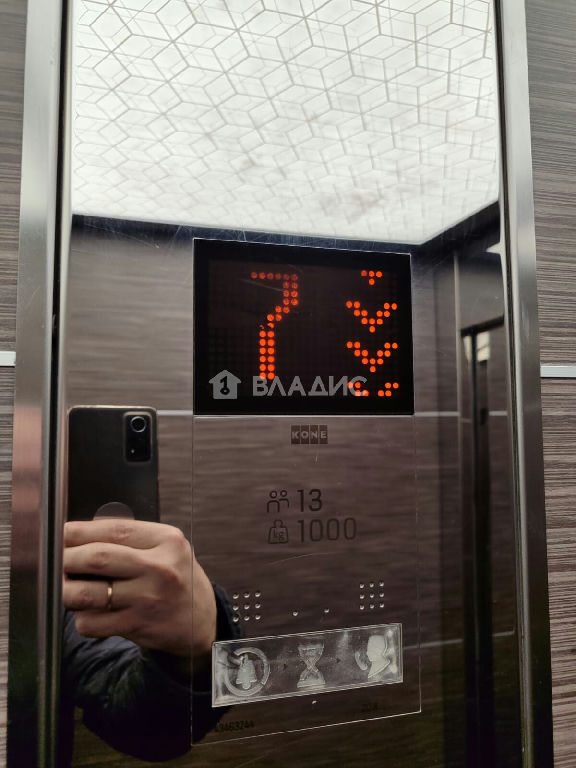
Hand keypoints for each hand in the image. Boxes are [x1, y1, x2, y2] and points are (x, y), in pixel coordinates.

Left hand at [63, 519, 215, 658]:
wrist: (202, 621)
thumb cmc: (177, 578)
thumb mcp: (166, 547)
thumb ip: (129, 538)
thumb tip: (78, 535)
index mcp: (167, 540)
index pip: (114, 529)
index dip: (80, 531)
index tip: (62, 534)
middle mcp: (160, 568)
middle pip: (97, 558)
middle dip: (66, 559)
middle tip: (56, 561)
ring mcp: (148, 599)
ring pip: (87, 594)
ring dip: (66, 591)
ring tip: (67, 587)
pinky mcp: (137, 626)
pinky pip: (91, 622)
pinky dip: (81, 617)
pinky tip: (89, 611)